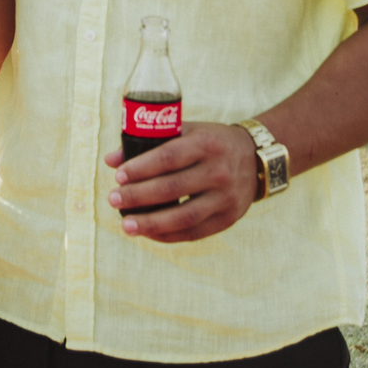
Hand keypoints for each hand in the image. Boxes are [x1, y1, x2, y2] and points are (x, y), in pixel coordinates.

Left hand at [104, 123, 257, 243]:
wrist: (256, 159)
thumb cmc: (211, 142)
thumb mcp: (187, 131)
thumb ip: (150, 142)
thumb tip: (111, 160)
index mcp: (206, 144)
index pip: (169, 157)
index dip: (141, 168)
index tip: (118, 176)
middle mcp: (218, 171)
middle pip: (172, 188)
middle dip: (138, 196)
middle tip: (113, 200)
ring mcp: (225, 198)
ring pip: (183, 217)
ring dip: (150, 223)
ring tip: (126, 225)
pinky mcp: (228, 219)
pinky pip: (194, 233)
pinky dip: (168, 235)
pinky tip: (148, 233)